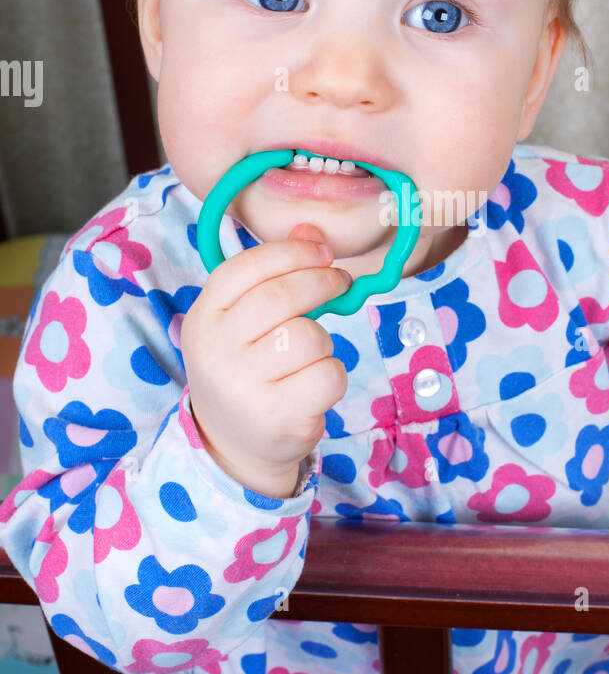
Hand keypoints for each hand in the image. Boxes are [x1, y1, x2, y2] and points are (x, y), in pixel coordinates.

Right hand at [182, 222, 350, 496]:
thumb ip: (275, 274)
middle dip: (321, 282)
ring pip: (309, 338)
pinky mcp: (277, 418)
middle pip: (281, 297)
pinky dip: (332, 376)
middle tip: (339, 283)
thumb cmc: (248, 367)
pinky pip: (328, 375)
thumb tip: (312, 230)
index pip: (245, 268)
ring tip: (309, 356)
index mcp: (203, 317)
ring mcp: (243, 388)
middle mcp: (215, 351)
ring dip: (323, 341)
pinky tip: (312, 386)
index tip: (323, 252)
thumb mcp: (246, 319)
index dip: (291, 252)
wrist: (235, 444)